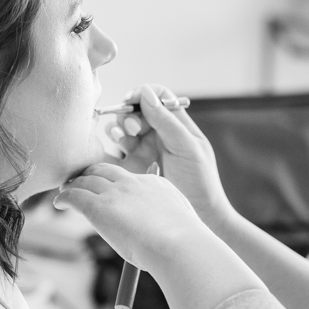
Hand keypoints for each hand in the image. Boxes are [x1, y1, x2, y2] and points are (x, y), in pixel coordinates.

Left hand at [53, 162, 200, 273]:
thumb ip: (167, 222)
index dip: (113, 181)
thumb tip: (159, 234)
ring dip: (74, 184)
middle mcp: (132, 183)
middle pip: (103, 170)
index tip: (107, 190)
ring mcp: (115, 194)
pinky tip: (59, 203)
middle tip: (80, 183)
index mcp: (153, 184)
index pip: (127, 177)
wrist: (178, 245)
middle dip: (90, 175)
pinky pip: (75, 196)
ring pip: (86, 180)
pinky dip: (64, 197)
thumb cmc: (184, 244)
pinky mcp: (99, 207)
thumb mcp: (180, 223)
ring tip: (65, 191)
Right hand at [106, 84, 233, 231]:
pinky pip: (113, 152)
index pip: (157, 97)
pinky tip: (112, 150)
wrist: (198, 216)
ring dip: (118, 129)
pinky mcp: (130, 169)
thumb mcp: (187, 147)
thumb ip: (167, 121)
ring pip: (121, 129)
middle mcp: (157, 135)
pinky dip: (108, 147)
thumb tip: (146, 93)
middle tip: (132, 128)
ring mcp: (142, 151)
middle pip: (135, 111)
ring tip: (124, 140)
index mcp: (175, 125)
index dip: (143, 94)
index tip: (132, 99)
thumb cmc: (200, 181)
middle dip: (129, 114)